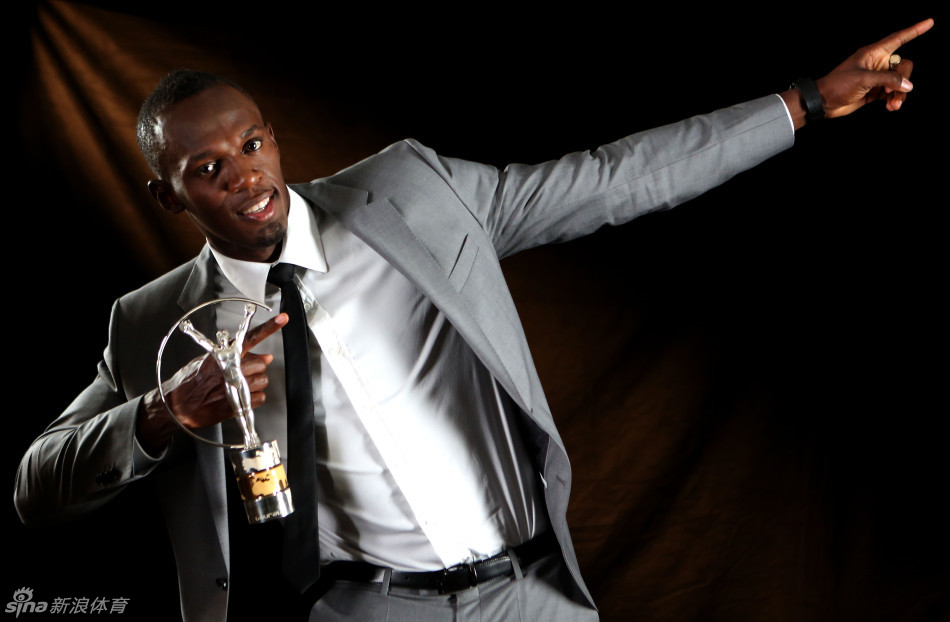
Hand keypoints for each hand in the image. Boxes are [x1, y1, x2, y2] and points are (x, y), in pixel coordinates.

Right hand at [137, 312, 287, 451]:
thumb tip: (264, 356)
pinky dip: (252, 400)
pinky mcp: (237, 403)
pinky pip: (260, 398)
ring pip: (262, 381)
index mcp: (223, 354)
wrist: (178, 406)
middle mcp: (231, 368)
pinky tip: (237, 398)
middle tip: (239, 374)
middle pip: (261, 364)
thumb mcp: (209, 361)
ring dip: (253, 385)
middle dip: (254, 370)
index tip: (282, 318)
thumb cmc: (192, 382)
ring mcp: (235, 385)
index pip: (250, 337)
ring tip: (235, 387)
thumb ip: (237, 356)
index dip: (269, 327)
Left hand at [816, 18, 933, 118]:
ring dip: (900, 94)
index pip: (898, 38)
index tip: (930, 22)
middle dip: (903, 80)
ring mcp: (877, 77)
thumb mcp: (864, 80)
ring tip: (894, 105)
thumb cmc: (838, 85)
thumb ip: (888, 80)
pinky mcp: (875, 91)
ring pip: (900, 82)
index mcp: (873, 53)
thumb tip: (908, 85)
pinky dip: (895, 100)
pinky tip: (891, 107)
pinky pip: (893, 93)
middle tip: (895, 93)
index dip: (914, 30)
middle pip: (903, 66)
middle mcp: (877, 63)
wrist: (824, 103)